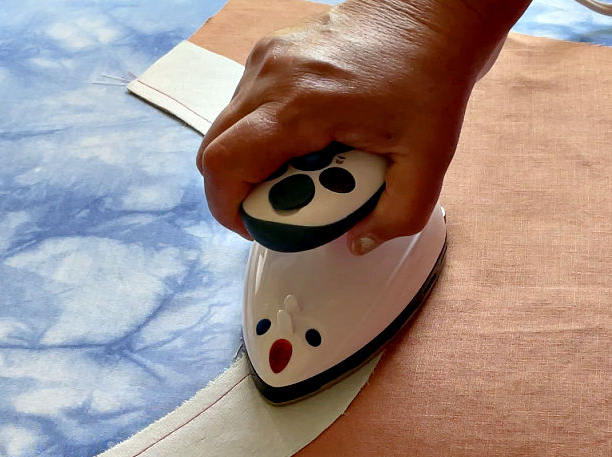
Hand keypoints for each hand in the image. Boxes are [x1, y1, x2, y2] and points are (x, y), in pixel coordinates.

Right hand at [197, 0, 526, 252]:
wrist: (433, 17)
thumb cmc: (430, 78)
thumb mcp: (429, 162)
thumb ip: (398, 216)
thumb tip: (358, 243)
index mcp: (301, 105)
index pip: (225, 164)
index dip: (228, 208)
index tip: (256, 227)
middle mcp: (272, 76)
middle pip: (214, 150)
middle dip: (234, 191)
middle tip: (274, 209)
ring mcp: (268, 59)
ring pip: (226, 128)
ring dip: (248, 162)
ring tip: (296, 174)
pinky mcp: (272, 52)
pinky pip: (244, 106)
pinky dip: (259, 135)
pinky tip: (302, 143)